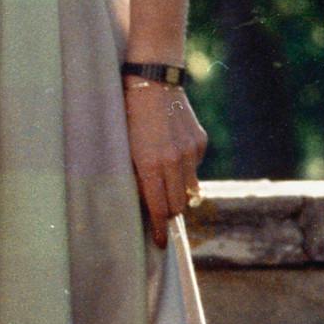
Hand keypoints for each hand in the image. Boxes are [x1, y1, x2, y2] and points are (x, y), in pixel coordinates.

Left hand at [124, 77, 207, 245]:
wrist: (152, 80)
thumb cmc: (127, 113)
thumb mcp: (124, 144)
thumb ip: (137, 173)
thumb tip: (146, 200)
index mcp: (149, 163)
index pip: (158, 207)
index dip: (159, 228)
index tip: (160, 243)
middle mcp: (173, 161)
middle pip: (177, 204)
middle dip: (168, 213)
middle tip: (160, 214)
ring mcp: (190, 152)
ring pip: (189, 190)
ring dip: (178, 194)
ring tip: (167, 189)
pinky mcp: (200, 142)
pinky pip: (194, 167)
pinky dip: (185, 169)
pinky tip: (172, 155)